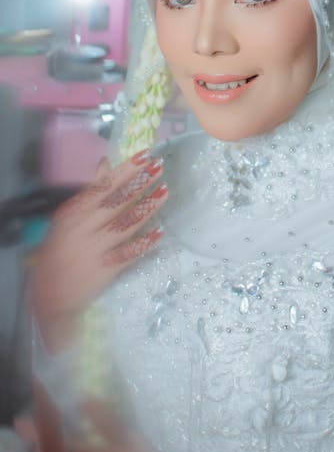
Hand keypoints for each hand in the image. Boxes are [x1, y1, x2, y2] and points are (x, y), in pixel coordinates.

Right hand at [30, 149, 168, 350]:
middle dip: (140, 183)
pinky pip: (128, 253)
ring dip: (147, 207)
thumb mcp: (67, 219)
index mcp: (73, 213)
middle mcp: (82, 228)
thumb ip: (88, 193)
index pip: (102, 186)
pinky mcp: (104, 269)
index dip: (125, 170)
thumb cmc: (59, 253)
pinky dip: (144, 242)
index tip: (144, 156)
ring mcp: (94, 249)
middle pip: (116, 201)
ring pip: (125, 224)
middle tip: (160, 168)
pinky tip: (160, 232)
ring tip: (165, 192)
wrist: (50, 296)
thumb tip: (105, 164)